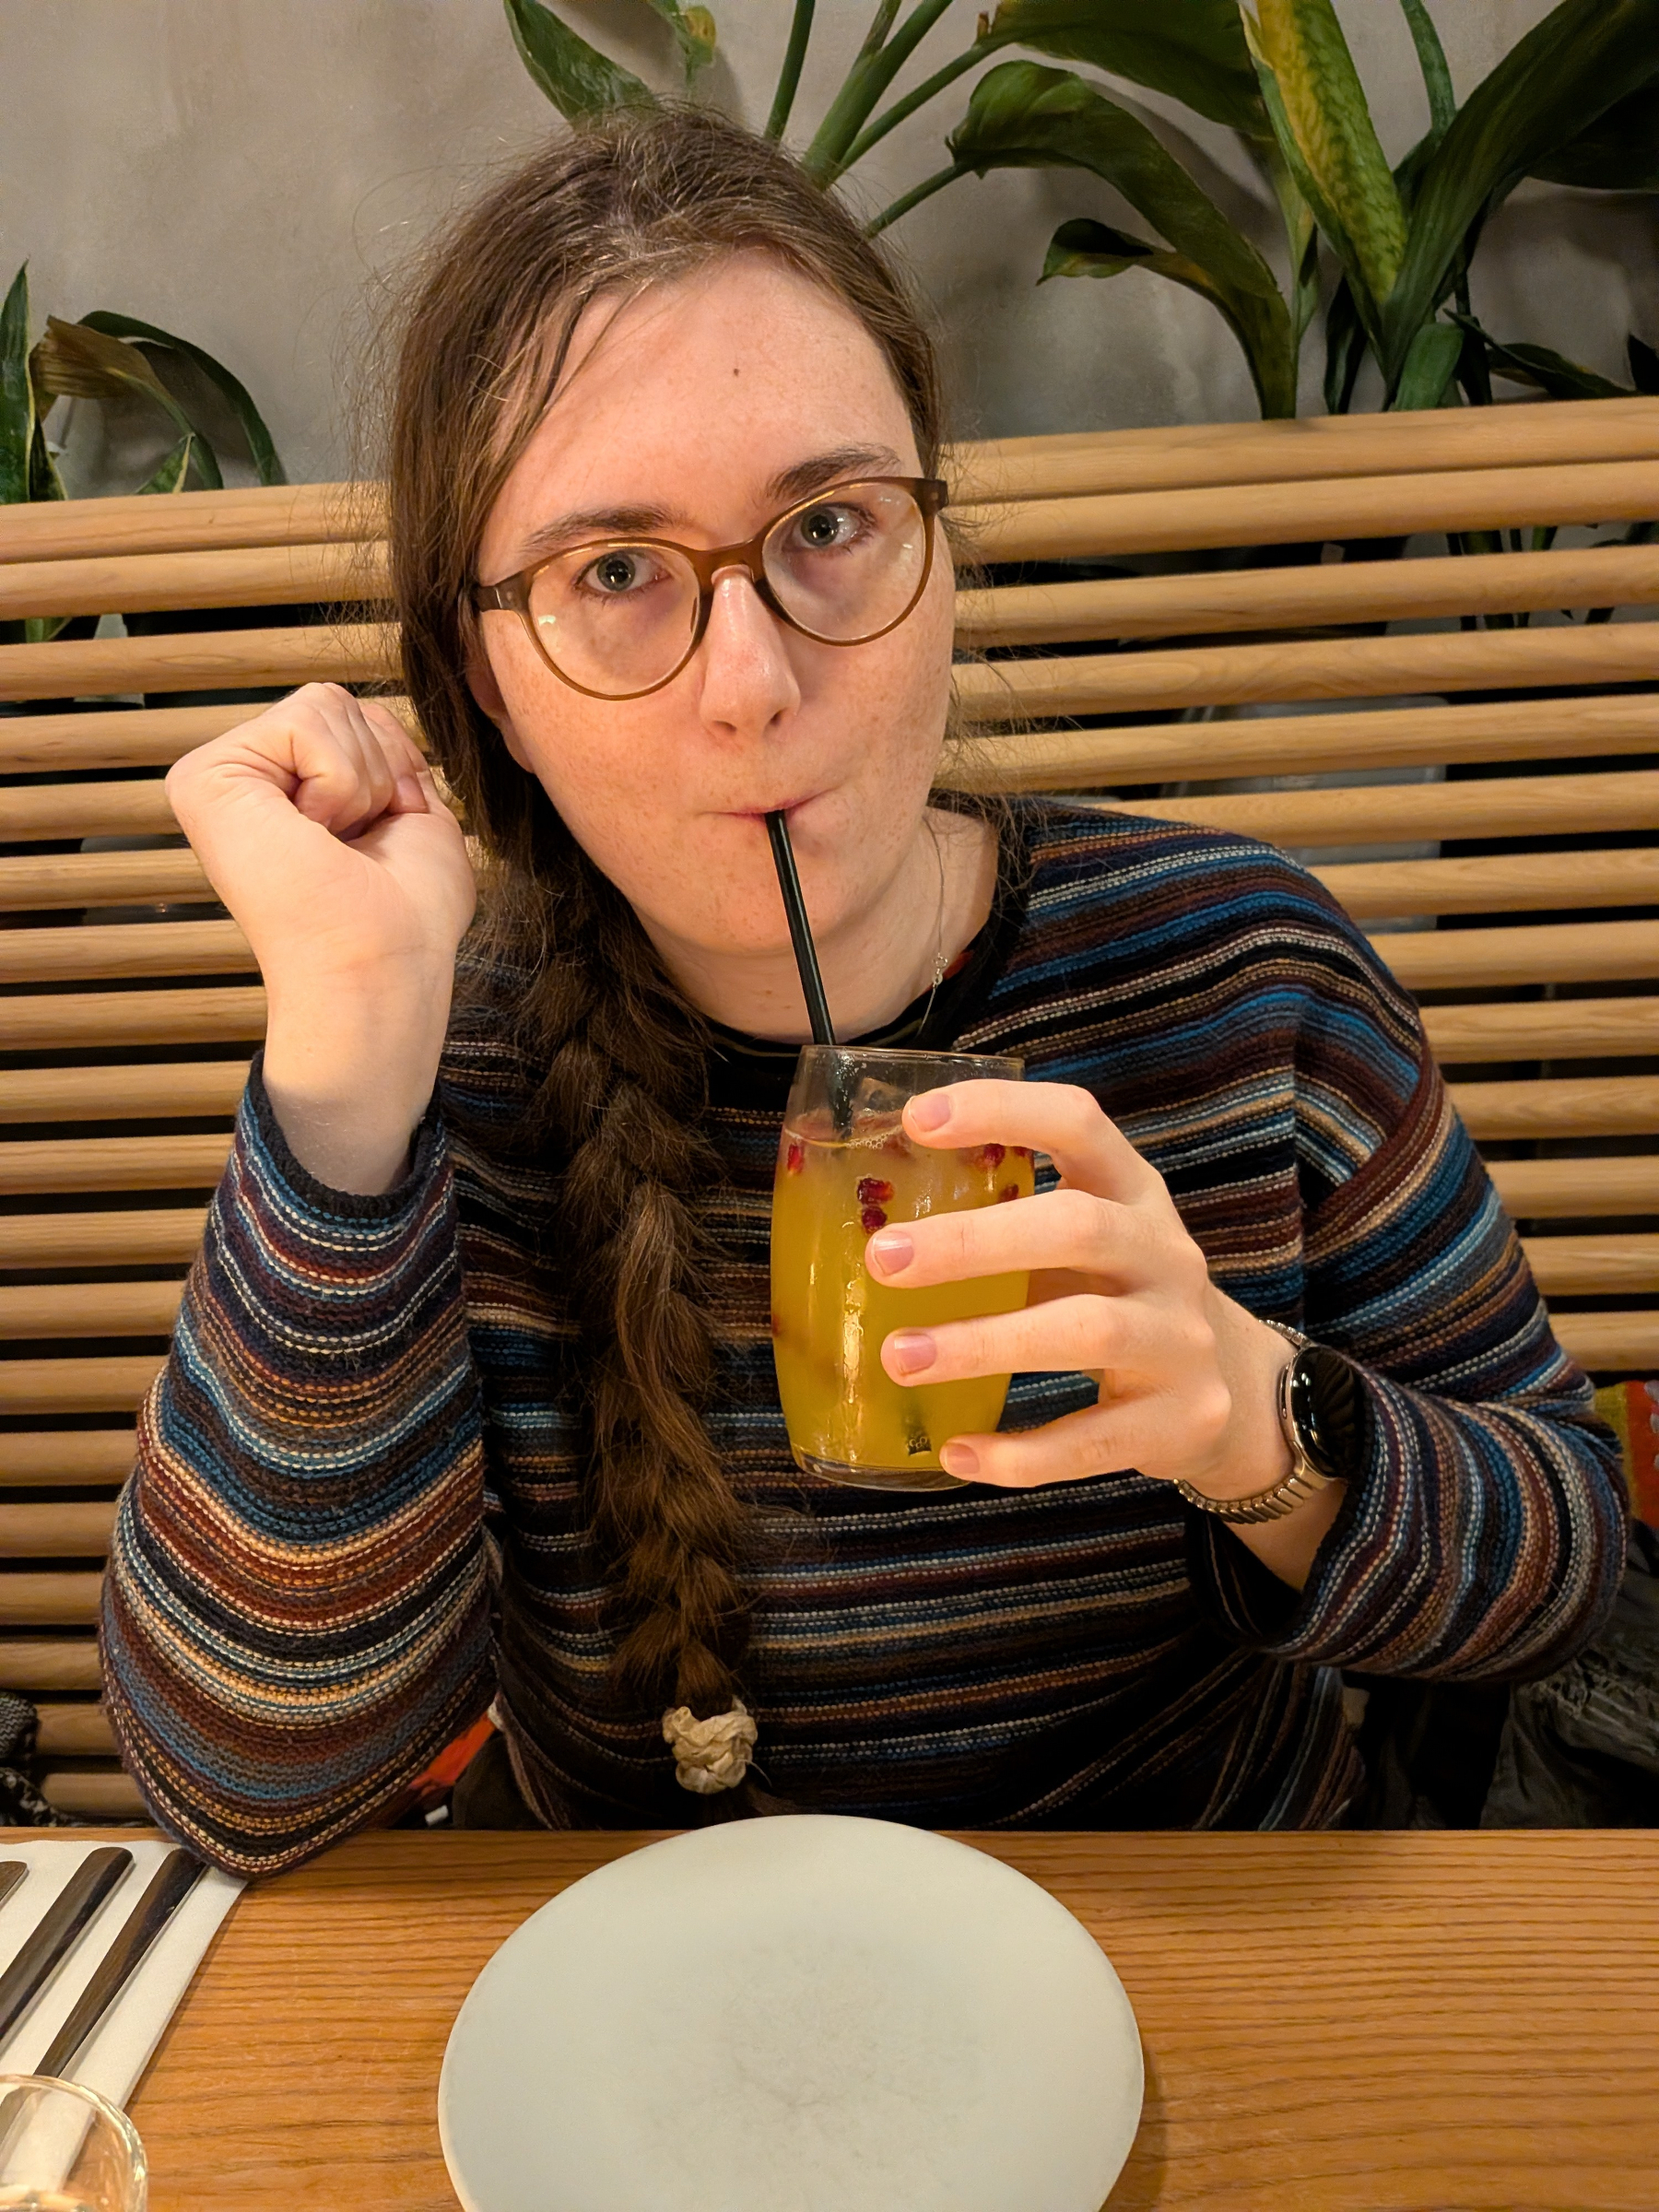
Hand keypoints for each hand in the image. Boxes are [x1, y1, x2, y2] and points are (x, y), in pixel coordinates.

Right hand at [167, 682, 473, 991]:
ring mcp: (217, 778)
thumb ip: (388, 758)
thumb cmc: (408, 915)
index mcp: (287, 791)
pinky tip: (314, 836)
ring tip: (334, 844)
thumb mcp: (415, 813)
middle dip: (376, 769)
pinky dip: (339, 782)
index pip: (352, 717)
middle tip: (357, 844)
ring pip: (323, 704)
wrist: (383, 962)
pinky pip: (305, 722)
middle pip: (335, 702)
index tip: (380, 837)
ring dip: (359, 781)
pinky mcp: (203, 779)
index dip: (393, 767)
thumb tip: (371, 717)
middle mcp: (245, 782)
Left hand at [865, 1079, 1294, 1498]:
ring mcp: (1181, 1337)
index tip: (917, 1120)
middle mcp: (1164, 1252)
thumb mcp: (1080, 1242)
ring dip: (984, 1345)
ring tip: (901, 1357)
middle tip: (883, 1259)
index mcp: (1130, 1189)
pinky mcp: (1182, 1417)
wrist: (1231, 1387)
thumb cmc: (1116, 1295)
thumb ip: (1002, 1221)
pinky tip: (958, 1452)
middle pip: (1079, 1228)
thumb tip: (859, 1223)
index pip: (1077, 1122)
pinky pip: (1095, 1440)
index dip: (1002, 1110)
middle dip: (974, 1242)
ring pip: (1087, 1331)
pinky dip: (1022, 1454)